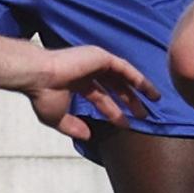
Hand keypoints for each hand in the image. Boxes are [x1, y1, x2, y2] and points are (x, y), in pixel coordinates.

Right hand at [25, 46, 159, 141]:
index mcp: (76, 82)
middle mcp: (86, 70)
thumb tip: (88, 135)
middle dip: (129, 101)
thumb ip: (72, 126)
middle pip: (114, 87)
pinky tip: (147, 88)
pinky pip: (124, 67)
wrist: (38, 77)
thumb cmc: (43, 95)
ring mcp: (94, 62)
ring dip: (139, 87)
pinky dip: (136, 77)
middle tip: (143, 115)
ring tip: (154, 100)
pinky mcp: (100, 57)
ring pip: (122, 75)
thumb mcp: (57, 118)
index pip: (100, 98)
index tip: (125, 124)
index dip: (113, 111)